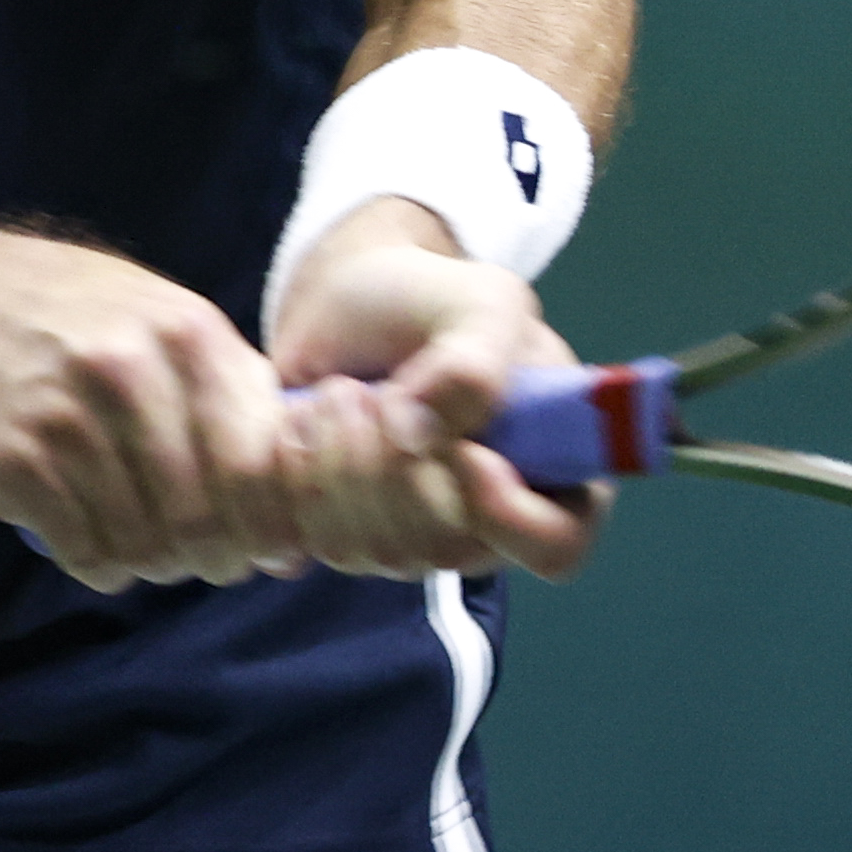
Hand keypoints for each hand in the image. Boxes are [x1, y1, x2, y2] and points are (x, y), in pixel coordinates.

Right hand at [0, 225, 304, 592]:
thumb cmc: (79, 318)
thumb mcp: (167, 323)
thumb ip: (237, 398)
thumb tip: (297, 511)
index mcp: (188, 334)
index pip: (257, 463)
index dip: (271, 522)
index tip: (267, 544)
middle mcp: (130, 371)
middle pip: (203, 516)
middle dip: (214, 556)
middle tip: (207, 560)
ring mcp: (65, 415)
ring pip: (143, 543)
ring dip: (154, 564)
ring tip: (146, 546)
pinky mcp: (10, 459)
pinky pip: (82, 550)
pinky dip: (100, 566)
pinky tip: (96, 546)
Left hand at [269, 200, 609, 584]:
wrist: (352, 302)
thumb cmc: (433, 300)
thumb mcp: (481, 302)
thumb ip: (474, 363)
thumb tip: (420, 439)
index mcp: (553, 473)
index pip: (555, 546)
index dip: (508, 516)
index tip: (465, 452)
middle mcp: (487, 524)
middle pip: (443, 549)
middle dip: (394, 464)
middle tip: (376, 392)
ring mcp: (415, 540)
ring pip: (371, 551)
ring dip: (339, 460)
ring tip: (341, 391)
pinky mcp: (346, 536)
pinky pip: (311, 542)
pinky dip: (296, 472)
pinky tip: (304, 419)